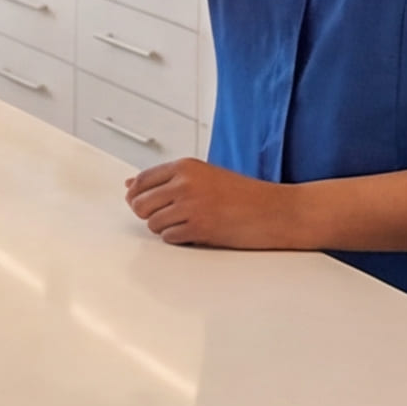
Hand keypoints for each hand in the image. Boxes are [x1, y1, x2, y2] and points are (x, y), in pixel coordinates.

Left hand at [123, 158, 316, 250]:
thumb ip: (168, 179)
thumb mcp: (204, 176)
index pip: (141, 180)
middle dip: (149, 213)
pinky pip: (169, 238)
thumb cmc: (245, 196)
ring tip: (188, 222)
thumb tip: (130, 185)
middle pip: (140, 204)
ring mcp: (190, 206)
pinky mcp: (198, 227)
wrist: (275, 211)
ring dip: (166, 227)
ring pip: (152, 223)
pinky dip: (179, 239)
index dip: (137, 195)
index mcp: (185, 166)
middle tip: (169, 215)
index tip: (141, 202)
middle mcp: (185, 183)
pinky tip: (197, 232)